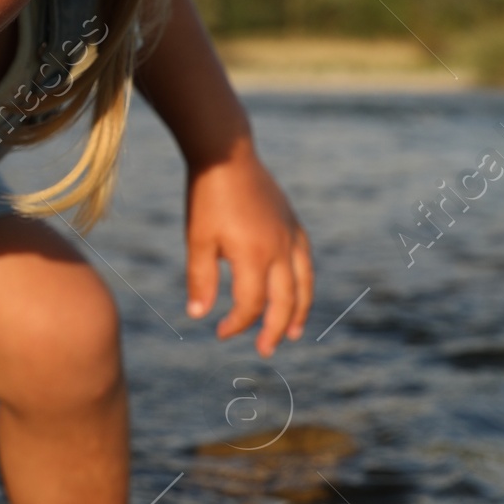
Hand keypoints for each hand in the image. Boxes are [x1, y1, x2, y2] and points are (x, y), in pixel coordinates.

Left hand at [183, 141, 312, 353]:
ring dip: (299, 312)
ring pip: (303, 284)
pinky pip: (305, 262)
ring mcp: (290, 236)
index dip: (236, 324)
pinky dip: (304, 283)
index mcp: (253, 255)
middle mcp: (279, 249)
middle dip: (275, 330)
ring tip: (294, 333)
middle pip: (284, 302)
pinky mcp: (292, 224)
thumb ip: (201, 279)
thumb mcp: (198, 239)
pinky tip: (298, 293)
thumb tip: (199, 315)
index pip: (251, 304)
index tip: (219, 332)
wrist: (226, 154)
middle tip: (264, 350)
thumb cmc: (207, 196)